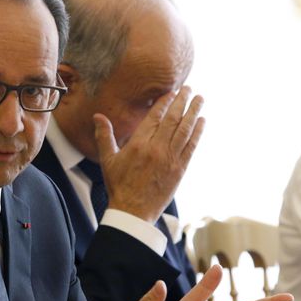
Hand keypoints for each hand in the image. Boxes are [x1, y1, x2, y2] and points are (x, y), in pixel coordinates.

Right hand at [93, 86, 204, 222]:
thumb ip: (104, 136)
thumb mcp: (108, 160)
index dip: (165, 101)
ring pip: (185, 130)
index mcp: (138, 144)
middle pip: (173, 119)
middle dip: (182, 101)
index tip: (172, 90)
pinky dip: (197, 133)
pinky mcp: (180, 170)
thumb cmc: (119, 186)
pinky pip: (191, 147)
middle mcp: (156, 149)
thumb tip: (98, 116)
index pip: (155, 116)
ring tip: (200, 100)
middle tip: (189, 88)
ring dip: (193, 113)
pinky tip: (201, 122)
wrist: (133, 211)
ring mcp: (170, 159)